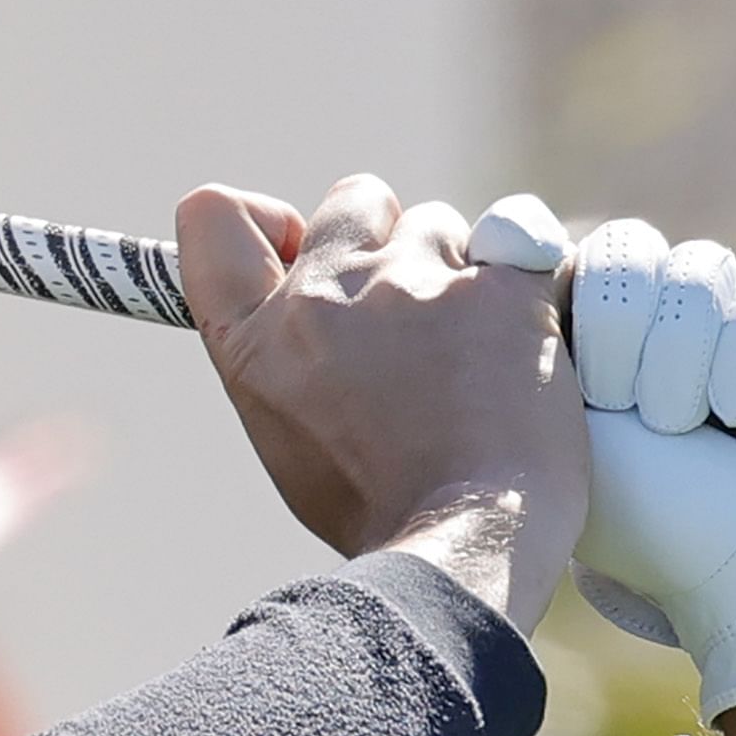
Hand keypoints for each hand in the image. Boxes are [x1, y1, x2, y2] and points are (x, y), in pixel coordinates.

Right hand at [179, 175, 587, 628]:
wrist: (467, 537)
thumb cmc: (380, 508)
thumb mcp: (290, 435)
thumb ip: (286, 355)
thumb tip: (306, 301)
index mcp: (256, 341)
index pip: (212, 218)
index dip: (261, 219)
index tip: (296, 243)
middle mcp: (321, 296)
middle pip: (353, 199)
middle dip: (384, 236)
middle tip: (412, 310)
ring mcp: (411, 281)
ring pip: (440, 224)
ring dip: (456, 271)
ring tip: (473, 356)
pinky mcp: (496, 284)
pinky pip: (518, 243)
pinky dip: (523, 288)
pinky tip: (521, 349)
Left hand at [467, 201, 735, 720]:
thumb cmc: (644, 521)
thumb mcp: (556, 432)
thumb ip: (518, 346)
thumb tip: (500, 243)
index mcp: (582, 347)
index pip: (565, 257)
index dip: (575, 298)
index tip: (580, 372)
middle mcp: (651, 329)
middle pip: (627, 248)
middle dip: (626, 327)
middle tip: (632, 409)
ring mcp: (724, 327)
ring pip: (696, 267)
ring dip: (682, 351)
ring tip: (683, 425)